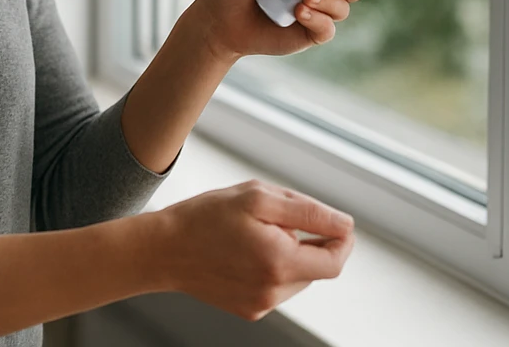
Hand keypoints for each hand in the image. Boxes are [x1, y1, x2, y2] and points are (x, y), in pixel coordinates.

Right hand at [156, 179, 354, 319]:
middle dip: (310, 241)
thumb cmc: (206, 217)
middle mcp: (273, 291)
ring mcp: (261, 305)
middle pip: (317, 268)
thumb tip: (344, 225)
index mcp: (279, 262)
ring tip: (256, 234)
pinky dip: (273, 267)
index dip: (341, 238)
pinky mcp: (249, 310)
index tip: (333, 221)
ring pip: (297, 277)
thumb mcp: (258, 198)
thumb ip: (308, 212)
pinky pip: (277, 287)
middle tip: (279, 218)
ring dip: (291, 254)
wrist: (163, 249)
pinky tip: (246, 251)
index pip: (335, 260)